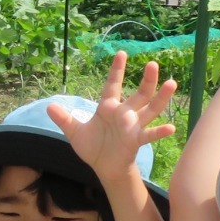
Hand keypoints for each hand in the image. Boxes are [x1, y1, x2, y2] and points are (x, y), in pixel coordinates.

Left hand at [49, 53, 175, 178]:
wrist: (104, 167)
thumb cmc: (93, 147)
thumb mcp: (75, 133)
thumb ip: (64, 119)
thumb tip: (48, 107)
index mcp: (108, 108)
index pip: (112, 85)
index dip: (116, 70)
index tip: (121, 53)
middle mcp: (124, 113)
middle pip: (139, 94)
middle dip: (147, 79)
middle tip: (152, 63)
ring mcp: (133, 126)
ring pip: (150, 109)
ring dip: (160, 98)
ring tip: (171, 83)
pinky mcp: (136, 140)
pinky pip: (150, 134)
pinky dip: (159, 132)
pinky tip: (171, 128)